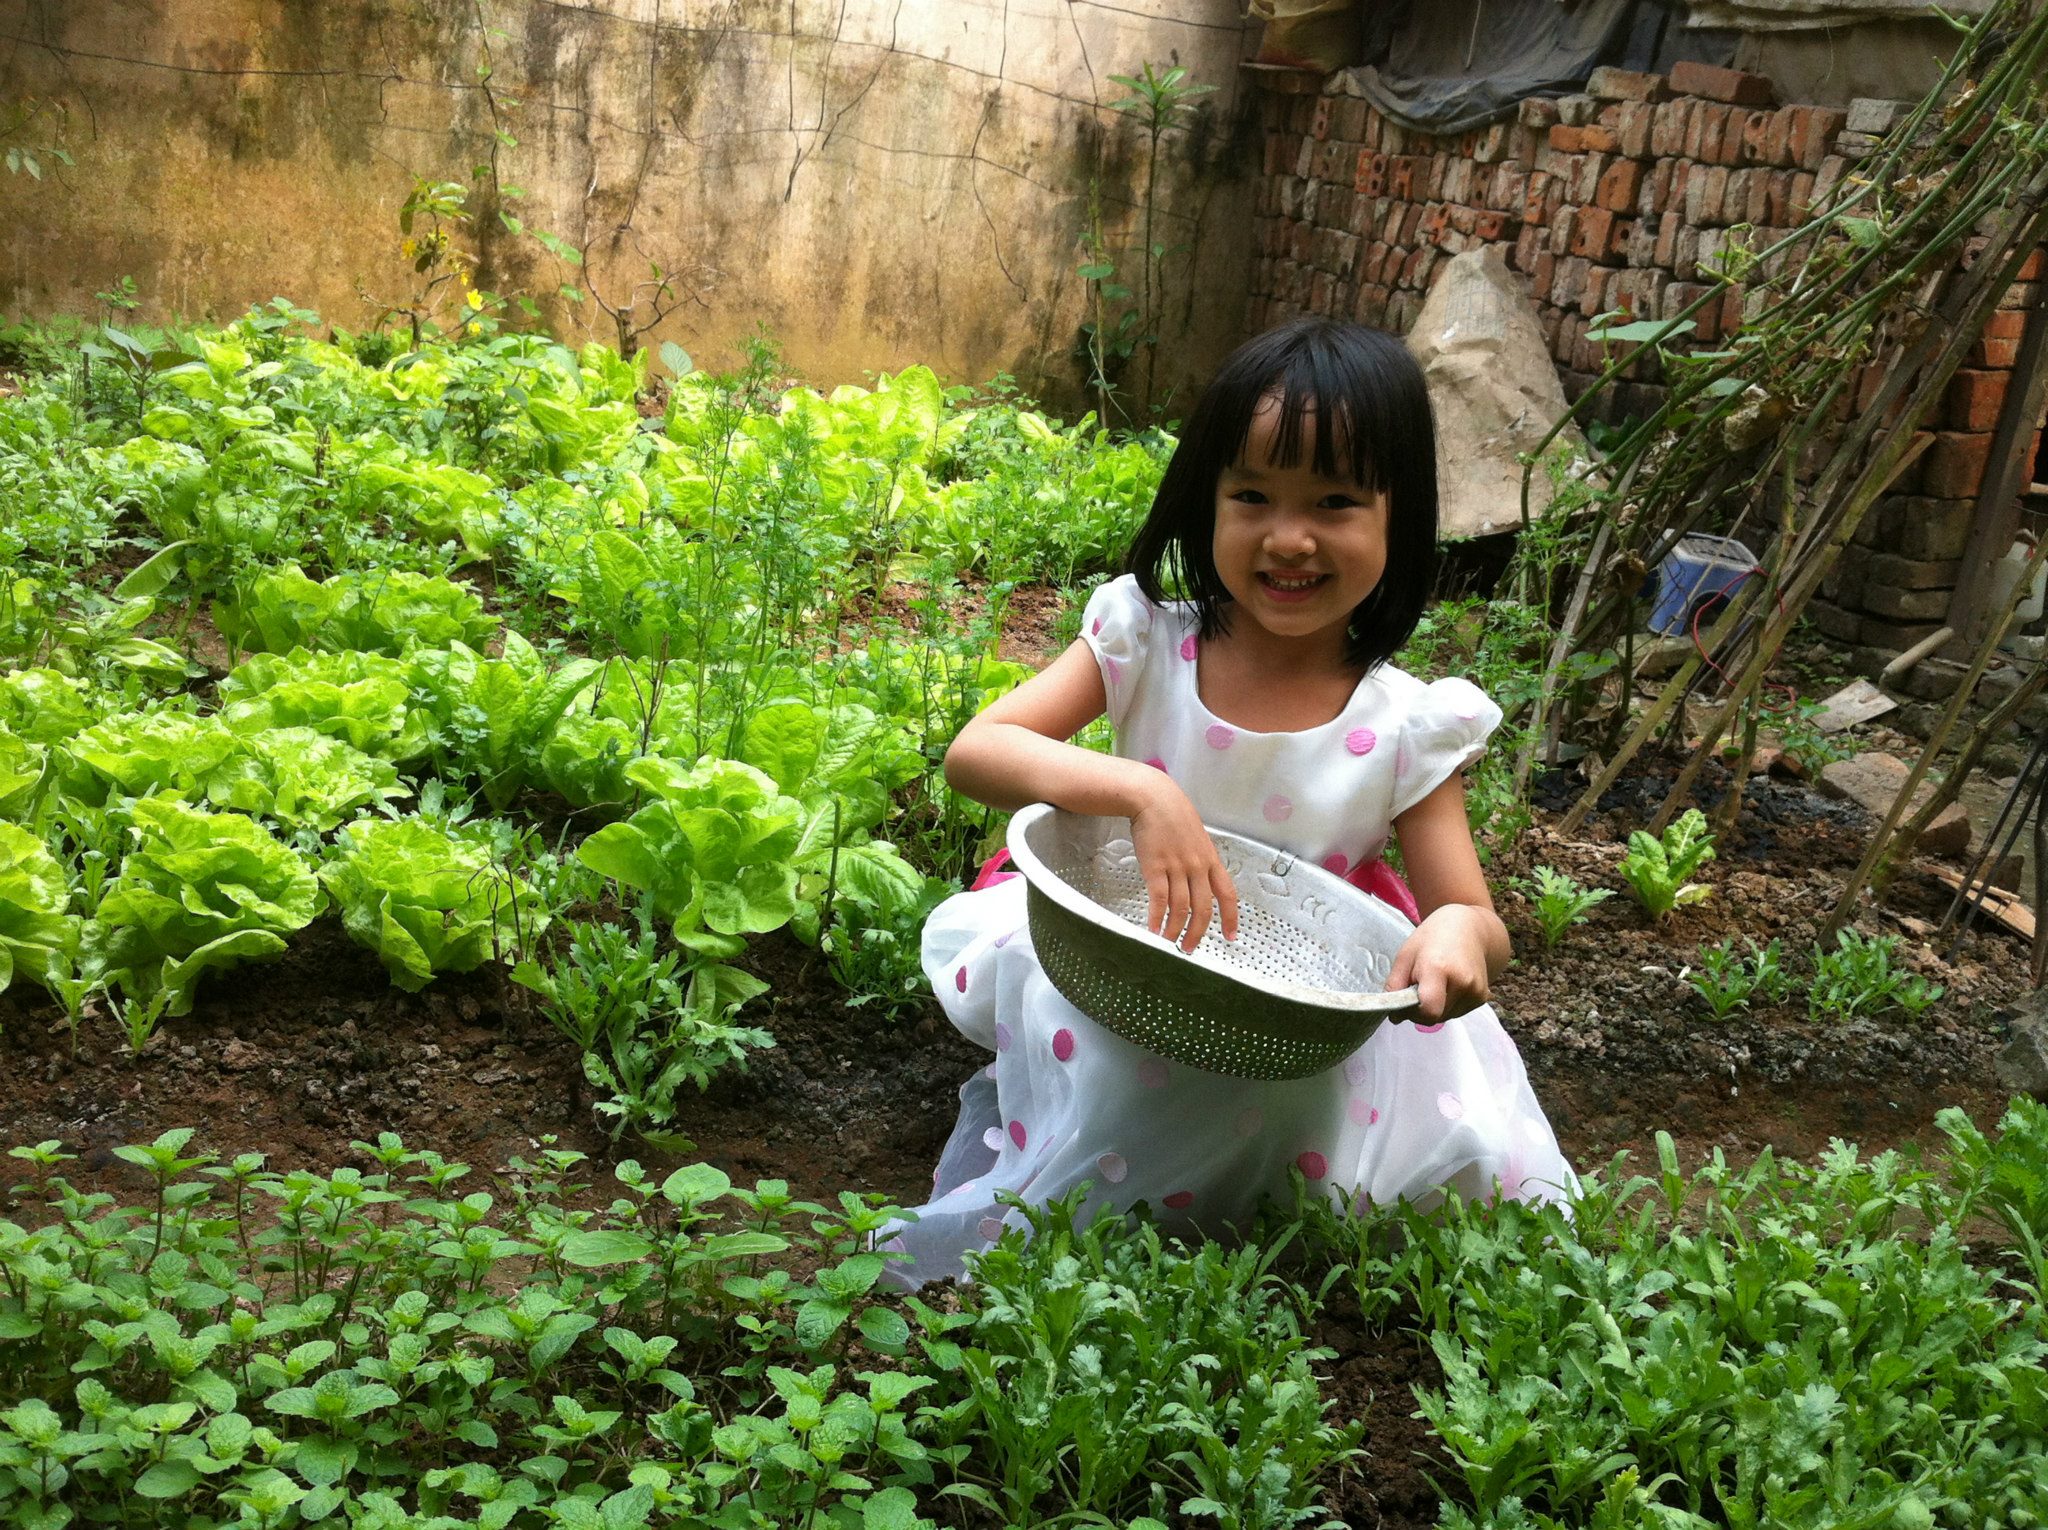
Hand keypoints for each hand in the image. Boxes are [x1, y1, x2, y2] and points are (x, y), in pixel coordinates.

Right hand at [1129, 776, 1238, 952]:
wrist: (1152, 797)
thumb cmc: (1172, 814)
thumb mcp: (1195, 836)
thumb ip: (1199, 858)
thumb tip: (1198, 879)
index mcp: (1210, 859)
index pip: (1227, 894)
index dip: (1231, 918)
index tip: (1231, 936)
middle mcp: (1197, 866)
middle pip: (1203, 908)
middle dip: (1198, 932)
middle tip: (1190, 948)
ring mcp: (1177, 866)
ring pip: (1181, 907)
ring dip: (1175, 929)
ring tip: (1168, 942)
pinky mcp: (1155, 866)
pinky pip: (1159, 898)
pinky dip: (1156, 917)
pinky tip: (1152, 929)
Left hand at [1386, 905, 1494, 1021]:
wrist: (1469, 928)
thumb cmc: (1432, 938)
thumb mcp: (1405, 955)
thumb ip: (1395, 986)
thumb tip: (1394, 1018)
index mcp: (1439, 968)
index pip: (1428, 1011)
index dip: (1412, 1013)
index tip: (1405, 1000)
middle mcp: (1463, 983)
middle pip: (1435, 1017)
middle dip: (1420, 1010)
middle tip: (1418, 987)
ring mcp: (1476, 991)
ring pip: (1445, 1017)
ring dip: (1434, 1008)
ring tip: (1434, 983)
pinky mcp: (1483, 997)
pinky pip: (1457, 1013)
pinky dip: (1447, 1006)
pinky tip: (1447, 985)